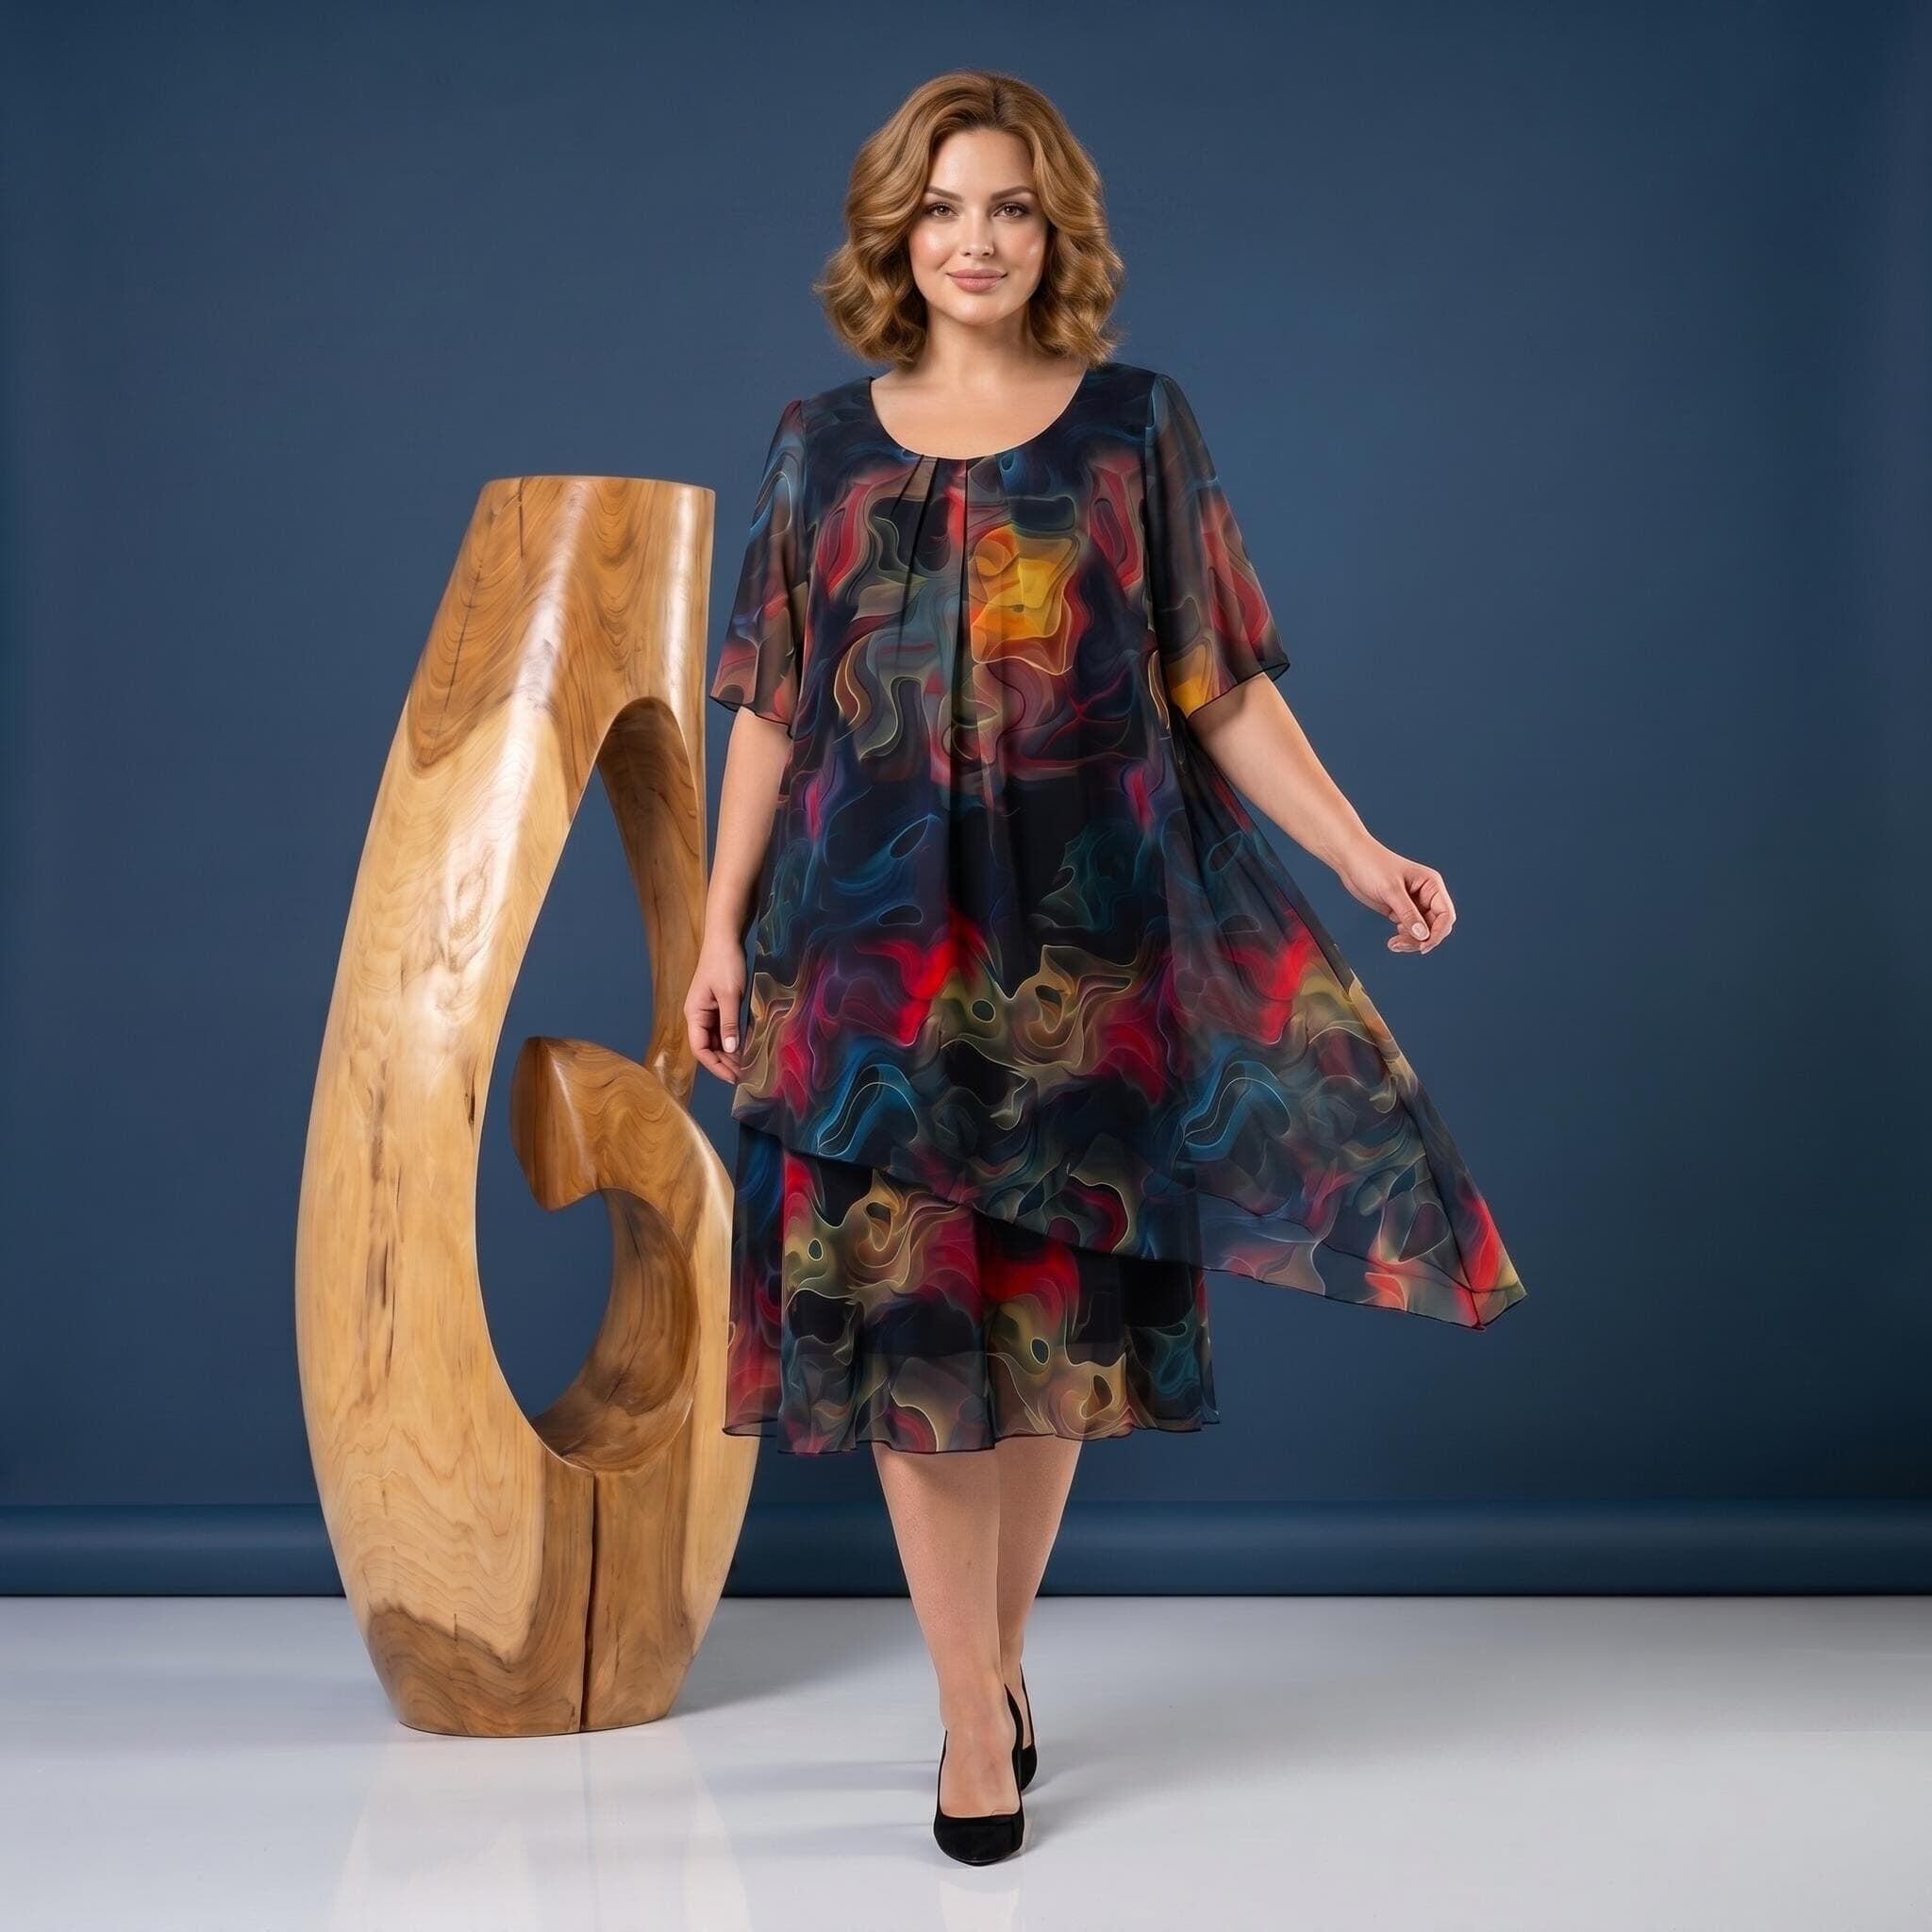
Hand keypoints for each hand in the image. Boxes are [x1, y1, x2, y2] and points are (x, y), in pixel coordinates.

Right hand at [684, 932, 747, 1082]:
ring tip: (746, 1065)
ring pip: (716, 1039)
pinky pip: (723, 1029)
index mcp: (695, 1014)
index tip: (733, 1076)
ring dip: (729, 1053)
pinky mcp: (718, 1005)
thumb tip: (730, 1050)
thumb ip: (729, 1023)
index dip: (715, 1065)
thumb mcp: (730, 995)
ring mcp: (708, 1010)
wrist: (725, 938)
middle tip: (744, 1075)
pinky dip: (733, 1040)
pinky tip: (745, 1047)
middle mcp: (698, 1015)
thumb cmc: (725, 963)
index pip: (700, 1049)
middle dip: (723, 1062)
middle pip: (708, 1047)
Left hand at [1333, 839, 1455, 953]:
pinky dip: (1403, 938)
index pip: (1445, 915)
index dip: (1438, 933)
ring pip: (1422, 931)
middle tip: (1403, 945)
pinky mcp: (1399, 909)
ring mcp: (1413, 903)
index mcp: (1431, 884)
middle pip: (1435, 926)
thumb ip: (1407, 913)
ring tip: (1394, 944)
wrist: (1350, 859)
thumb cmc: (1371, 864)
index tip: (1423, 945)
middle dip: (1422, 939)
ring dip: (1411, 941)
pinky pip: (1409, 929)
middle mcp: (1425, 894)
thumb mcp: (1390, 890)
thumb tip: (1422, 935)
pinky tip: (1393, 940)